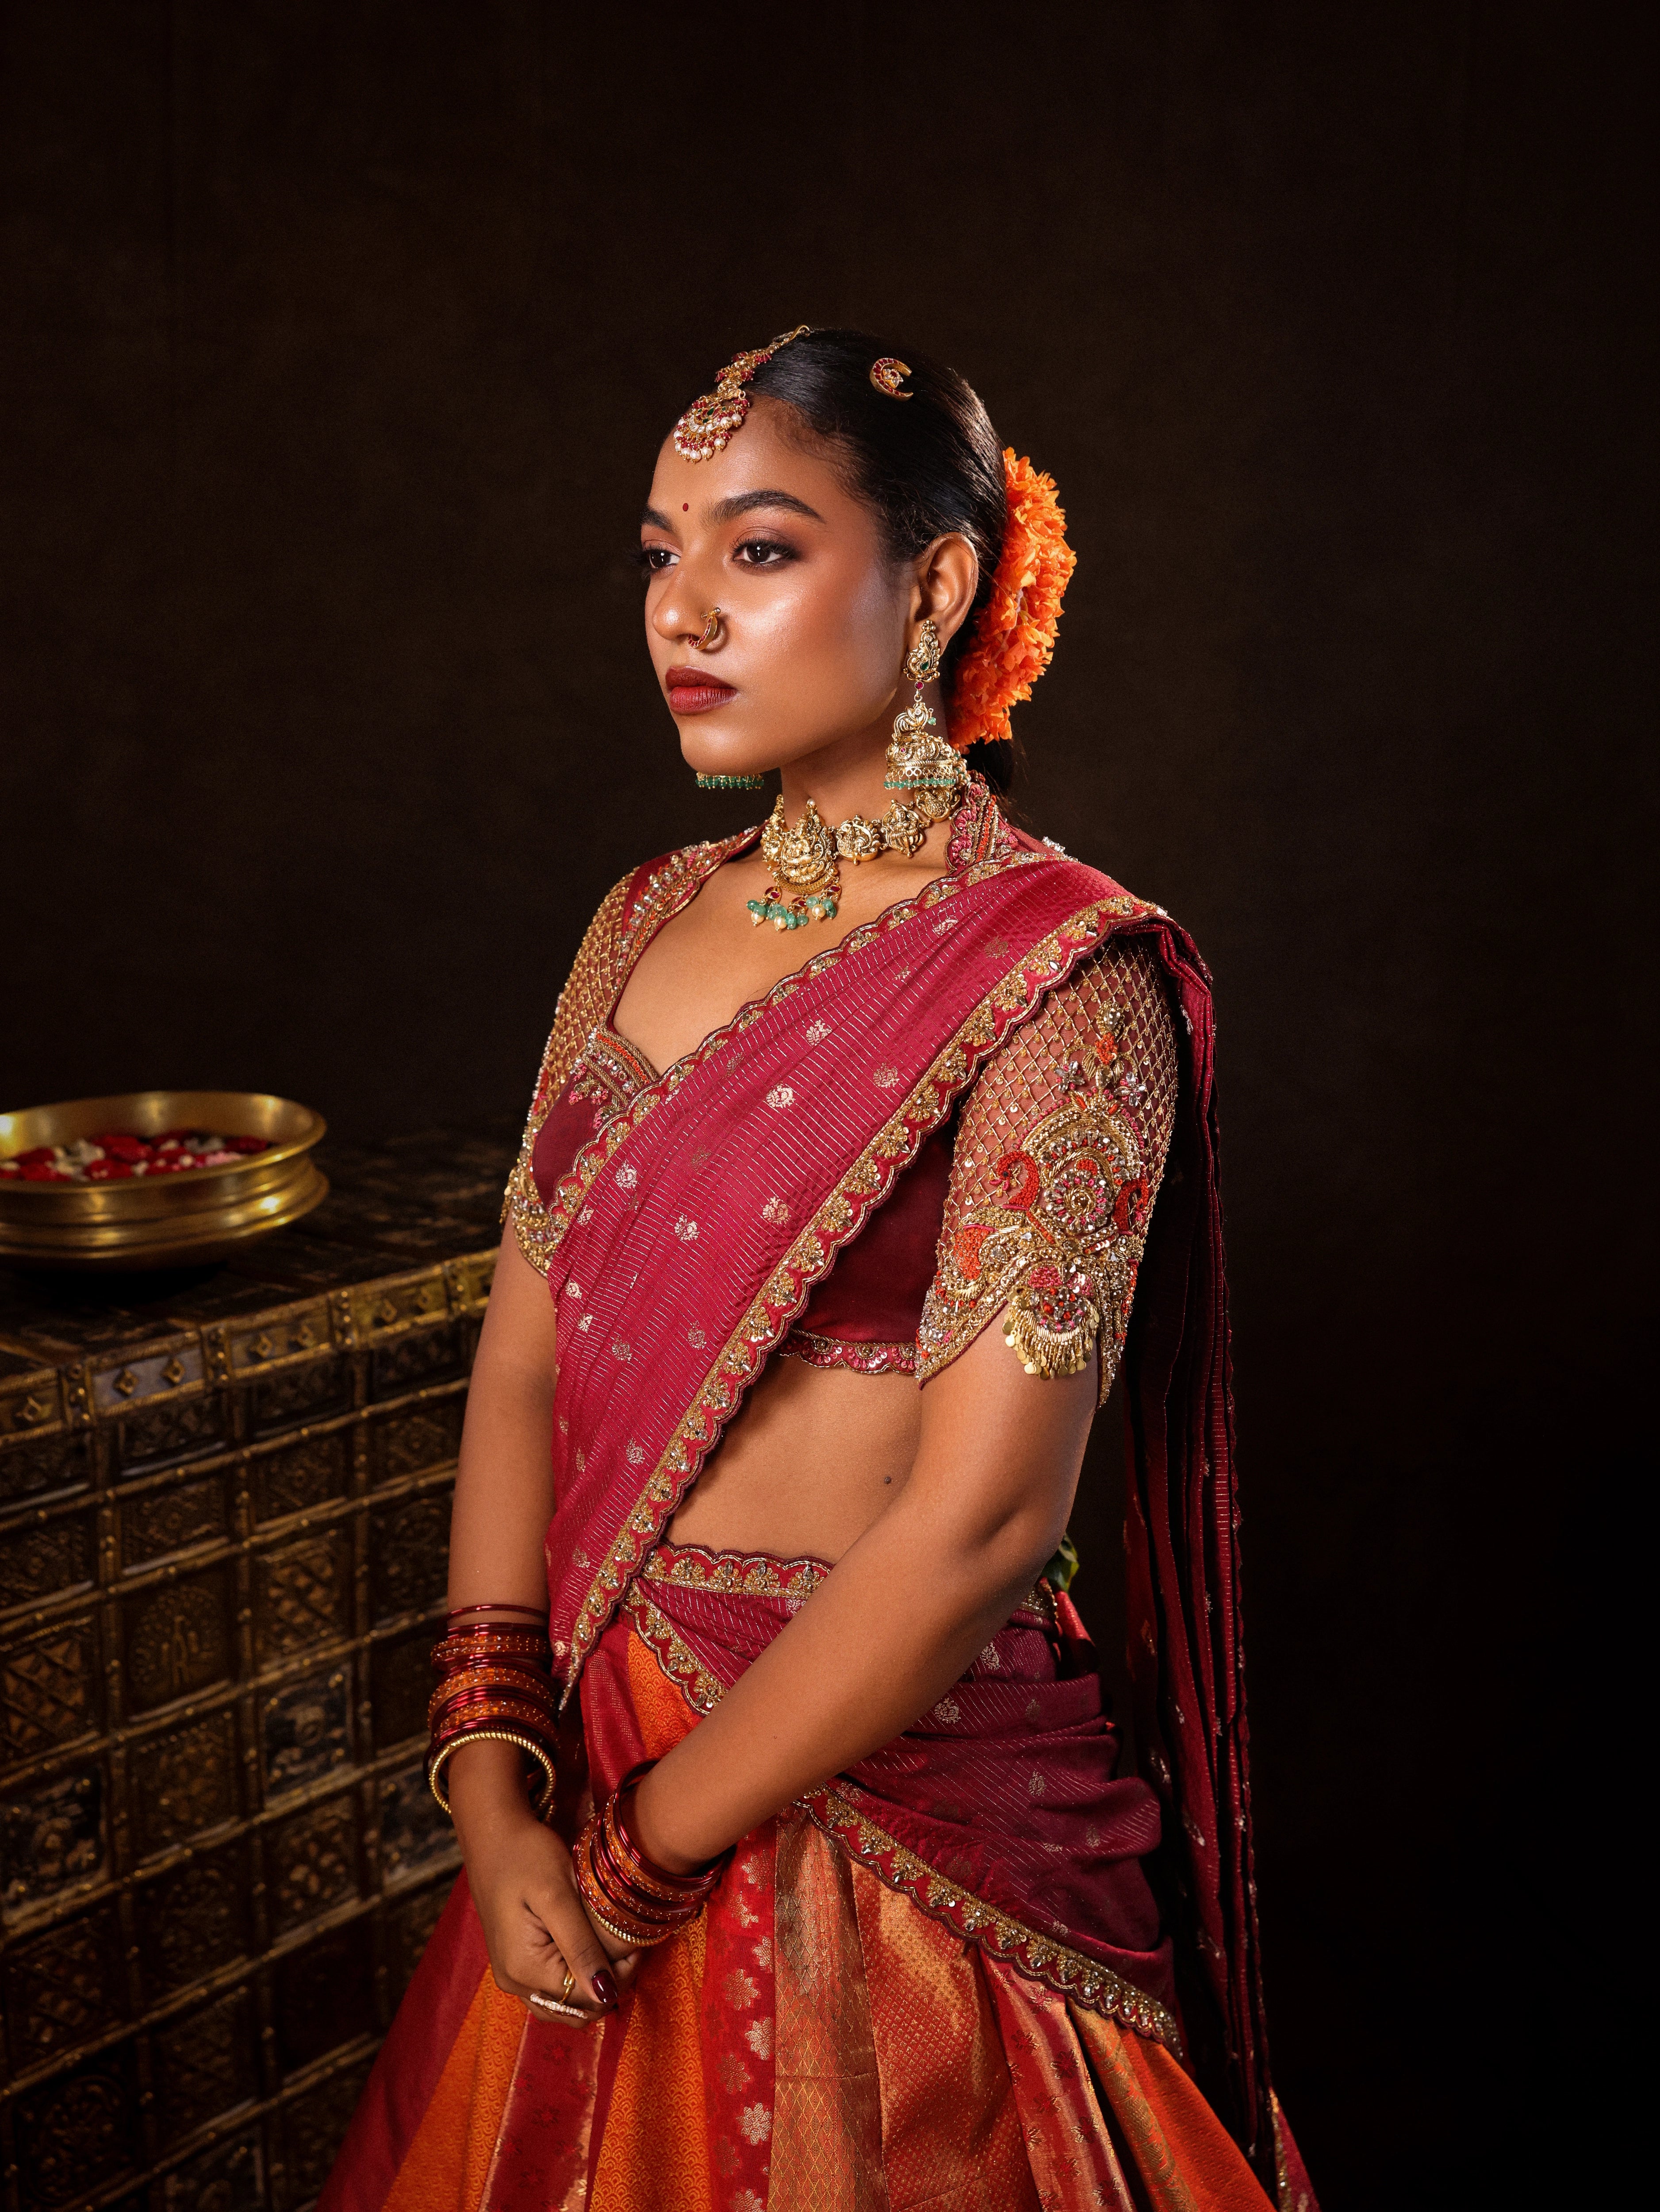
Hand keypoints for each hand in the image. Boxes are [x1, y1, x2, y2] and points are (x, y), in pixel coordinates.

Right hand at [449, 1744, 638, 2021]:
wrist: (494, 1834)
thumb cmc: (527, 1856)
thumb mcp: (558, 1895)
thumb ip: (581, 1947)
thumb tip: (605, 1994)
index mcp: (524, 1969)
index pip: (586, 1999)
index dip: (618, 1978)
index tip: (635, 1943)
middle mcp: (514, 1983)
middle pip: (575, 2009)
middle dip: (608, 1983)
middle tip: (626, 1943)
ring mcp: (513, 1975)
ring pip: (566, 2002)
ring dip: (594, 1981)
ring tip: (611, 1942)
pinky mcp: (516, 1963)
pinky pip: (553, 1987)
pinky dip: (577, 1975)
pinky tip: (590, 1945)